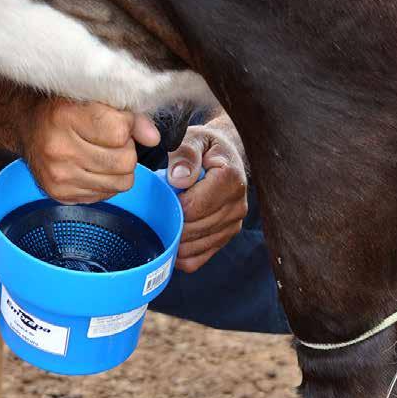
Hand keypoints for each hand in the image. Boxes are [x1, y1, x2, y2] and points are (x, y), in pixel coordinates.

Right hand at [23, 98, 159, 203]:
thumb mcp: (94, 98)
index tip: (119, 120)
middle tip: (110, 140)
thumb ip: (129, 115)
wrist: (27, 125)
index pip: (120, 131)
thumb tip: (153, 138)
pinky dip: (106, 181)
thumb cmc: (65, 107)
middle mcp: (59, 150)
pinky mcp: (60, 195)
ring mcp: (58, 176)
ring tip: (103, 153)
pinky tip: (92, 166)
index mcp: (65, 117)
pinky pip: (107, 195)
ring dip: (119, 168)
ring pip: (121, 183)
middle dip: (126, 149)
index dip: (128, 125)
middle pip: (125, 161)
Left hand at [167, 122, 247, 272]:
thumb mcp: (193, 139)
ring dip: (176, 240)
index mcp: (230, 179)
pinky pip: (200, 258)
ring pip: (196, 246)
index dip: (172, 206)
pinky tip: (172, 242)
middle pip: (195, 229)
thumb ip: (185, 155)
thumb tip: (178, 179)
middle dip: (172, 223)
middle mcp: (237, 204)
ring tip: (165, 223)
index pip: (194, 207)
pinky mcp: (227, 235)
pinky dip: (182, 255)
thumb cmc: (205, 147)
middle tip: (159, 210)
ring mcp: (234, 223)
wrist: (225, 155)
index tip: (162, 197)